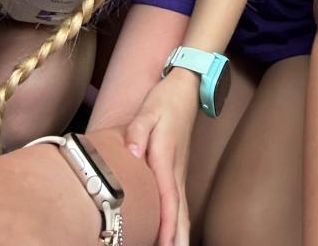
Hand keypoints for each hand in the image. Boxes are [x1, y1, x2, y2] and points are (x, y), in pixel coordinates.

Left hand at [124, 70, 199, 245]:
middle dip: (178, 235)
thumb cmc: (164, 100)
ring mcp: (179, 170)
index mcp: (166, 156)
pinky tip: (176, 231)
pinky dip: (179, 219)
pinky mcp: (177, 169)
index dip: (167, 222)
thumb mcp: (147, 110)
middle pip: (179, 209)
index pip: (168, 196)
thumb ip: (137, 132)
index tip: (167, 243)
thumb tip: (132, 153)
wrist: (186, 88)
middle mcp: (175, 168)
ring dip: (181, 231)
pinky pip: (179, 200)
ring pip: (182, 207)